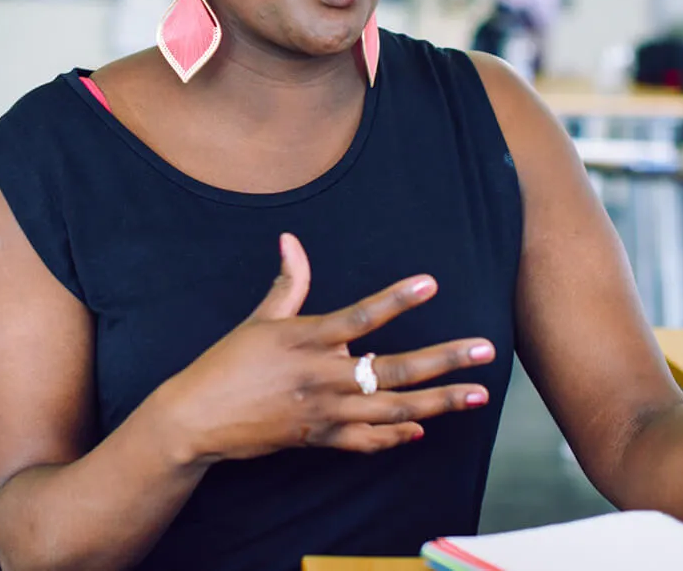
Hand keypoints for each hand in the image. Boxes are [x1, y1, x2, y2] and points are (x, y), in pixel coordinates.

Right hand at [149, 233, 494, 464]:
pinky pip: (367, 440)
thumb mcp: (259, 320)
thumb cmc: (227, 363)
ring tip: (476, 395)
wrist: (196, 419)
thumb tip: (291, 240)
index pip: (362, 316)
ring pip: (393, 410)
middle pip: (395, 370)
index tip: (431, 284)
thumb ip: (288, 282)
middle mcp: (323, 377)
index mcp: (308, 339)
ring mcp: (325, 412)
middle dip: (445, 361)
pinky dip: (396, 436)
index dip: (397, 299)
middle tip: (485, 351)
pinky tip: (423, 427)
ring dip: (439, 403)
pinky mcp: (320, 439)